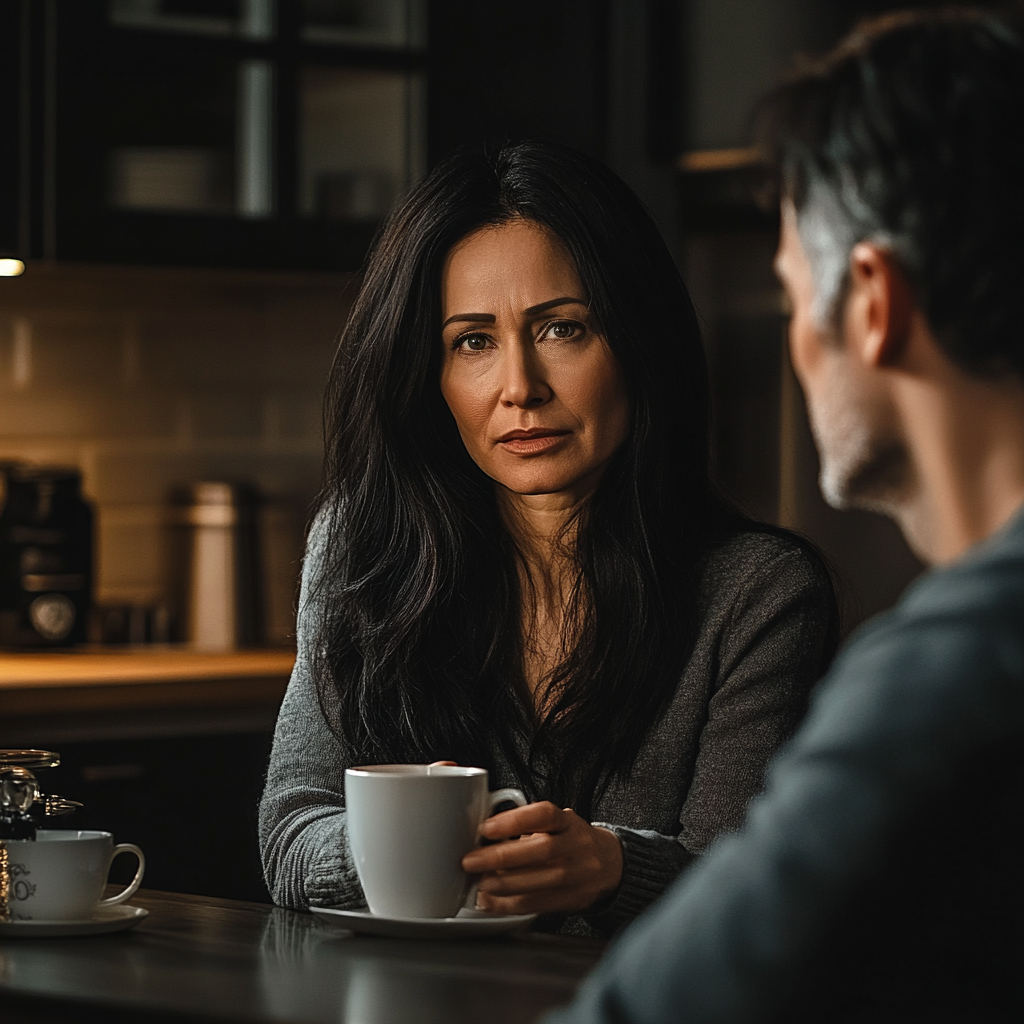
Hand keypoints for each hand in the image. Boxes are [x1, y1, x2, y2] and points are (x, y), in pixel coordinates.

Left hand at [461, 801, 622, 915]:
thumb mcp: (555, 823)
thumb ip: (525, 824)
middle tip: (471, 861)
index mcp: (567, 822)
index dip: (515, 820)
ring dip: (503, 884)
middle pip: (541, 850)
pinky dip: (509, 905)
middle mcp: (575, 846)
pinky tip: (490, 901)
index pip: (544, 815)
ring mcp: (577, 875)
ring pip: (540, 882)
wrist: (609, 866)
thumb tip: (479, 833)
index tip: (486, 827)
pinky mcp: (571, 900)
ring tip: (478, 883)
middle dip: (501, 857)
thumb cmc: (569, 841)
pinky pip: (538, 905)